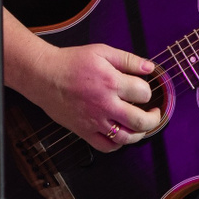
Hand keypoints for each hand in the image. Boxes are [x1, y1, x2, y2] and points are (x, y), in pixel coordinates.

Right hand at [21, 43, 161, 153]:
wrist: (44, 76)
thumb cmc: (70, 62)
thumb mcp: (101, 51)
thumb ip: (128, 59)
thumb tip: (149, 67)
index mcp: (111, 82)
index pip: (143, 93)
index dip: (148, 91)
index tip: (144, 89)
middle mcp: (105, 104)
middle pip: (140, 121)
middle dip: (153, 118)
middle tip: (154, 113)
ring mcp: (95, 121)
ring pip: (126, 138)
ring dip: (139, 134)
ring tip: (141, 126)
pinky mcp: (84, 131)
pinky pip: (106, 146)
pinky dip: (118, 144)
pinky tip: (120, 135)